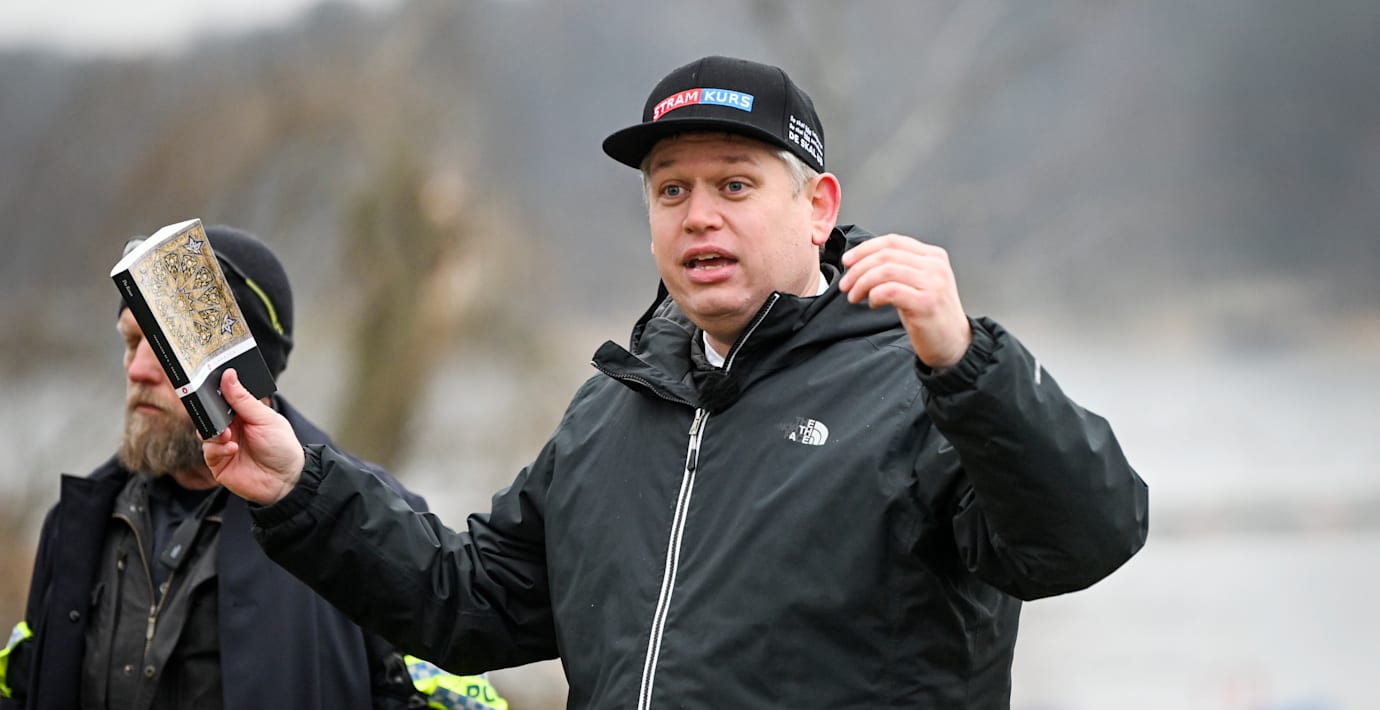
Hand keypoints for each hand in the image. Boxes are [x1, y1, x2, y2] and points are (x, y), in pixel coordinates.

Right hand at [203, 369, 305, 504]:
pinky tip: (232, 448)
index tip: (209, 383)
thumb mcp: (265, 418)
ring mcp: (223, 444)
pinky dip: (218, 449)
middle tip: (215, 412)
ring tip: (228, 434)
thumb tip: (229, 375)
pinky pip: (209, 451)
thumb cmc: (282, 448)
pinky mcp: (218, 462)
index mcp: (243, 413)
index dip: (216, 392)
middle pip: (210, 415)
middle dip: (210, 413)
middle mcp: (231, 427)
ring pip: (205, 432)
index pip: (223, 398)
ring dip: (214, 432)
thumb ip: (243, 399)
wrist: (285, 480)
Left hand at [839, 234, 971, 368]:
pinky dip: (874, 295)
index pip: (893, 241)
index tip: (847, 261)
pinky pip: (890, 290)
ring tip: (854, 296)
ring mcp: (933, 283)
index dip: (865, 249)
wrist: (953, 343)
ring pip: (885, 271)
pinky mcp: (926, 302)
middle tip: (845, 284)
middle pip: (886, 255)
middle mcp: (935, 266)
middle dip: (858, 269)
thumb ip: (898, 268)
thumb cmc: (930, 315)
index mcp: (933, 256)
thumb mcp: (917, 284)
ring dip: (862, 283)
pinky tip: (873, 303)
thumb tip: (861, 261)